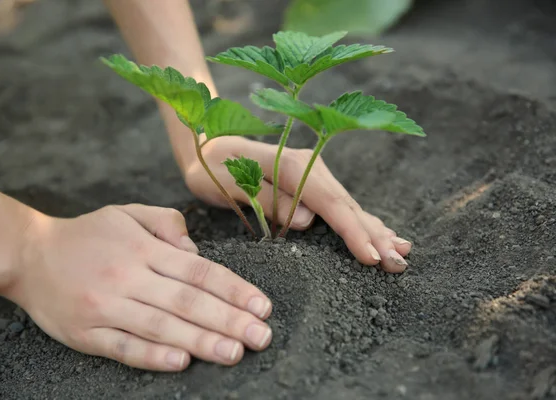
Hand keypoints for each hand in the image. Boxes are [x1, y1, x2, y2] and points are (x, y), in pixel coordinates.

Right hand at [5, 204, 272, 370]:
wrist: (27, 254)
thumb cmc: (88, 234)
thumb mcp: (128, 213)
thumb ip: (167, 223)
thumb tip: (197, 251)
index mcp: (143, 249)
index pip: (200, 271)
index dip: (234, 289)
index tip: (262, 306)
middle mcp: (128, 276)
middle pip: (187, 301)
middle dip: (229, 320)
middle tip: (261, 337)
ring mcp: (105, 306)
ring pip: (161, 325)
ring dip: (201, 340)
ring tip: (235, 353)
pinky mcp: (84, 333)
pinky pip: (122, 347)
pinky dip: (152, 355)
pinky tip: (180, 361)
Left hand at [183, 137, 411, 272]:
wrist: (208, 143)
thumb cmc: (213, 166)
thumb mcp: (230, 184)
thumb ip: (268, 199)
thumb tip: (307, 221)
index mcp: (293, 166)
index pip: (330, 204)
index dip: (352, 231)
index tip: (371, 256)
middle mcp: (310, 166)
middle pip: (347, 205)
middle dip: (374, 234)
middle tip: (398, 262)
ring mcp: (313, 173)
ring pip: (349, 205)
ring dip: (374, 228)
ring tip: (401, 249)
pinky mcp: (310, 181)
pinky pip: (340, 204)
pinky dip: (360, 220)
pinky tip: (378, 231)